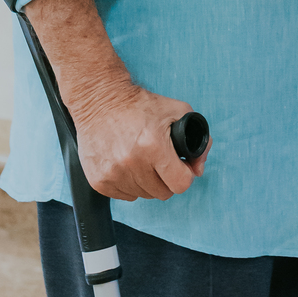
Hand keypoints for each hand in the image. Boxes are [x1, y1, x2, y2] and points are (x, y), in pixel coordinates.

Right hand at [64, 71, 208, 201]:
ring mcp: (113, 174)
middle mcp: (131, 163)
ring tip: (142, 160)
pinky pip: (124, 196)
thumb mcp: (177, 111)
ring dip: (147, 182)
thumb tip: (198, 168)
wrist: (99, 101)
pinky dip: (129, 184)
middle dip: (166, 179)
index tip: (180, 167)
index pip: (180, 184)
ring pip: (143, 195)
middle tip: (161, 162)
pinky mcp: (99, 180)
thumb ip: (198, 138)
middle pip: (162, 192)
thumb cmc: (139, 105)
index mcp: (153, 146)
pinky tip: (127, 165)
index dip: (185, 175)